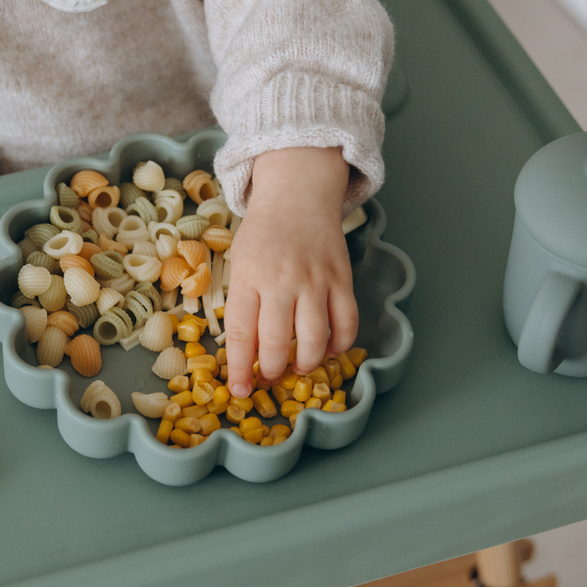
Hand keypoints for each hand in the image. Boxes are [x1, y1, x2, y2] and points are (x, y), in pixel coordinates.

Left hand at [224, 147, 357, 396]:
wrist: (298, 196)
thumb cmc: (263, 235)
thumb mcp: (240, 264)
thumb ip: (242, 303)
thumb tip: (247, 352)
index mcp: (250, 278)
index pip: (242, 335)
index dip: (241, 369)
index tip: (241, 390)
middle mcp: (282, 281)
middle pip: (278, 344)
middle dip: (273, 372)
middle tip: (270, 378)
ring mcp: (316, 281)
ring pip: (315, 339)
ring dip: (306, 363)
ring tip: (298, 366)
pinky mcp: (342, 279)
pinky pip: (347, 322)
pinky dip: (340, 344)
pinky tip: (330, 349)